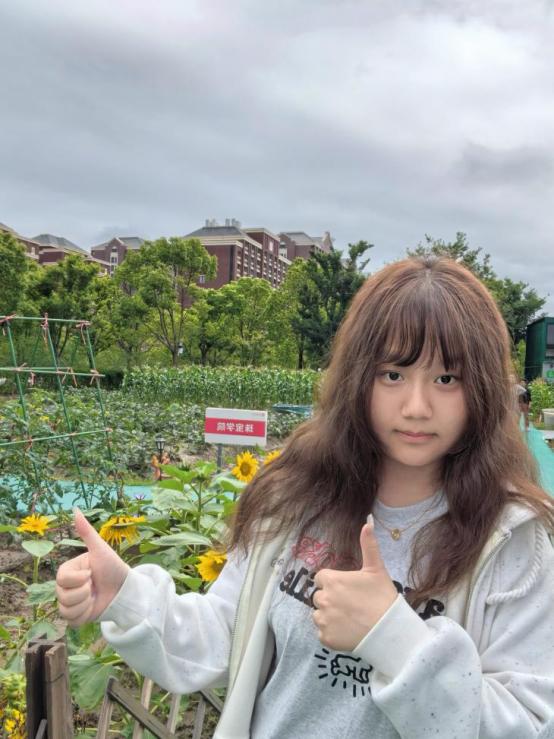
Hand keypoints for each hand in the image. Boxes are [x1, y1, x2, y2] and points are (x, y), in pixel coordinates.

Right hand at [56, 509, 129, 626]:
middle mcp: (66, 587)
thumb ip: (86, 531)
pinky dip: (84, 615)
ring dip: (85, 604)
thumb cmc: (113, 566)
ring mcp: (70, 602)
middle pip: (62, 596)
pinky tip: (93, 607)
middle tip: (95, 586)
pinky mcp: (76, 616)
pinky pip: (71, 621)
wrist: (125, 589)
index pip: (62, 580)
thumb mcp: (100, 549)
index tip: (92, 574)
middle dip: (84, 592)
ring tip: (95, 596)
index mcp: (69, 571)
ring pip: (65, 610)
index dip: (79, 579)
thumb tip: (75, 510)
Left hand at [312, 516, 397, 651]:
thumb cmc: (382, 597)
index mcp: (331, 580)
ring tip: (350, 618)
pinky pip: (323, 633)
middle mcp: (322, 599)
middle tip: (351, 605)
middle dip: (331, 599)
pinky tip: (348, 631)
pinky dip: (332, 633)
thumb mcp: (376, 569)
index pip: (320, 578)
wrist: (388, 631)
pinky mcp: (325, 638)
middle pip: (319, 597)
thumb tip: (367, 522)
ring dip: (329, 616)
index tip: (346, 589)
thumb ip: (369, 545)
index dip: (332, 582)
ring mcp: (323, 620)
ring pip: (319, 615)